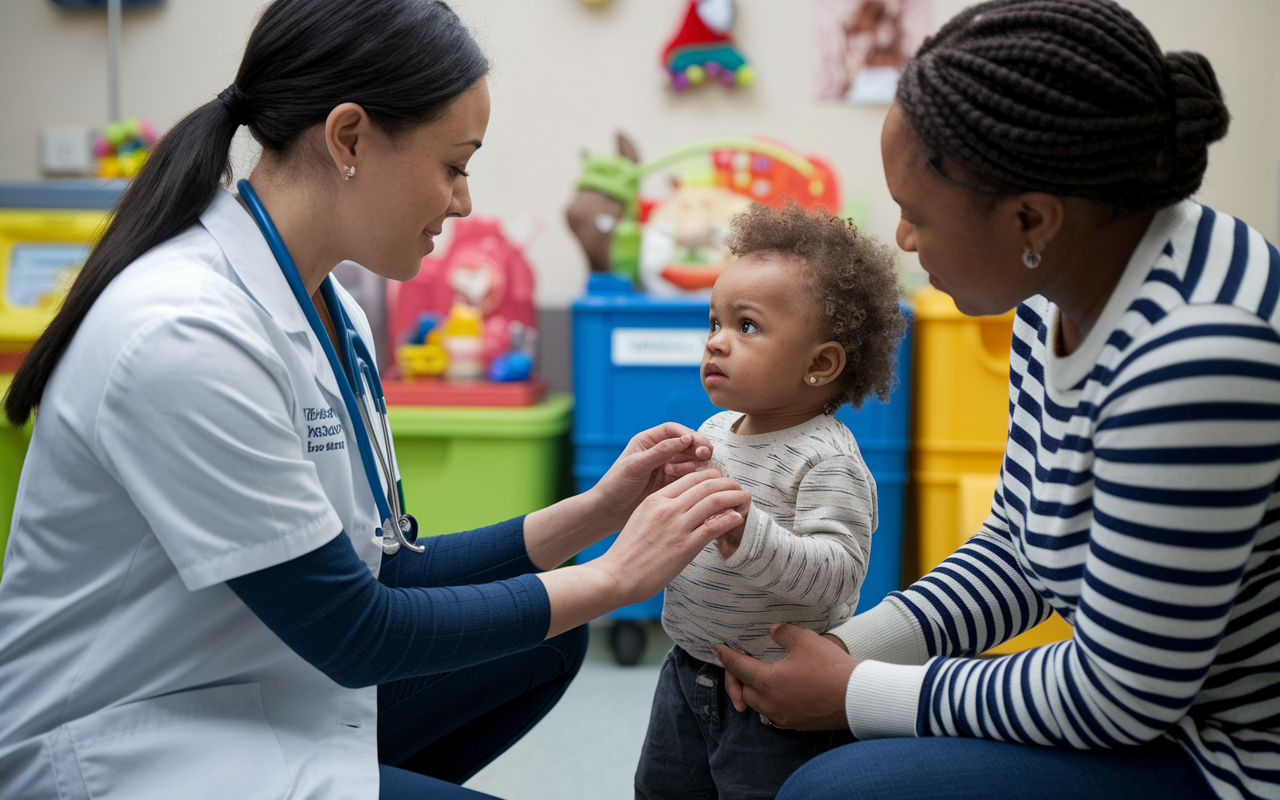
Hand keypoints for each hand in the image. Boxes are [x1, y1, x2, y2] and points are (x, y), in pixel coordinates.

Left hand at [589, 423, 714, 529]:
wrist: (608, 513)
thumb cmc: (615, 486)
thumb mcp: (636, 465)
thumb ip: (661, 451)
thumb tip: (686, 438)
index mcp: (647, 442)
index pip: (673, 430)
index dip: (688, 434)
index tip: (698, 443)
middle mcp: (659, 452)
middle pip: (686, 444)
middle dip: (697, 448)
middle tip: (705, 455)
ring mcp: (666, 468)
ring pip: (690, 460)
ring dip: (696, 463)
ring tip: (690, 473)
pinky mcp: (671, 484)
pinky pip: (689, 477)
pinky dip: (695, 477)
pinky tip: (694, 482)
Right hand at [595, 469, 749, 605]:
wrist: (617, 575)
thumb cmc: (628, 552)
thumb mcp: (643, 519)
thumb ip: (662, 510)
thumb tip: (683, 509)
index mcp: (656, 499)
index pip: (691, 478)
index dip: (712, 476)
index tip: (722, 481)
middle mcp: (668, 508)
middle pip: (707, 485)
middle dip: (728, 483)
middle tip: (738, 487)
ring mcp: (677, 526)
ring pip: (715, 501)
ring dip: (735, 497)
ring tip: (744, 499)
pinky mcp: (685, 546)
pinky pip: (715, 526)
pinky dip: (730, 519)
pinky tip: (738, 518)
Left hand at [713, 623, 858, 730]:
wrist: (857, 697)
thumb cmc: (831, 668)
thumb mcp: (805, 641)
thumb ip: (783, 634)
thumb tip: (772, 632)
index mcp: (767, 682)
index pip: (738, 667)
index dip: (726, 656)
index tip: (717, 648)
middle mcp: (771, 703)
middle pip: (744, 692)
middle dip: (737, 678)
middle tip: (739, 664)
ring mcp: (784, 717)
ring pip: (758, 705)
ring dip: (753, 692)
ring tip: (757, 679)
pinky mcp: (797, 724)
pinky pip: (774, 713)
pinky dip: (769, 702)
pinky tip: (779, 693)